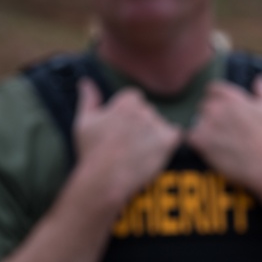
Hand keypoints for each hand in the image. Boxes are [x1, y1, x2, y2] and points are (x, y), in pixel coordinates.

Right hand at [73, 77, 182, 205]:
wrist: (105, 179)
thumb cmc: (91, 151)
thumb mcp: (84, 121)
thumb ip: (89, 99)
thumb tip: (85, 82)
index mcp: (126, 101)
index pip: (136, 98)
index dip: (128, 114)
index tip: (121, 129)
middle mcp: (144, 110)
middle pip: (149, 112)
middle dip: (142, 124)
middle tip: (129, 144)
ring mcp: (157, 126)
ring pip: (161, 124)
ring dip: (154, 134)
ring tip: (139, 152)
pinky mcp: (167, 142)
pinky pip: (177, 134)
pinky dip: (170, 141)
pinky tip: (158, 151)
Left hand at [187, 74, 261, 196]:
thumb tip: (261, 78)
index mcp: (232, 97)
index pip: (212, 90)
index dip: (217, 101)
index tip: (225, 114)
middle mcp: (217, 107)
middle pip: (204, 107)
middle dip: (212, 118)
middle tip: (225, 134)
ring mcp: (207, 123)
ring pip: (197, 123)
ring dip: (205, 131)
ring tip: (221, 145)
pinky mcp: (201, 141)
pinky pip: (191, 138)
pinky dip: (199, 145)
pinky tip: (214, 152)